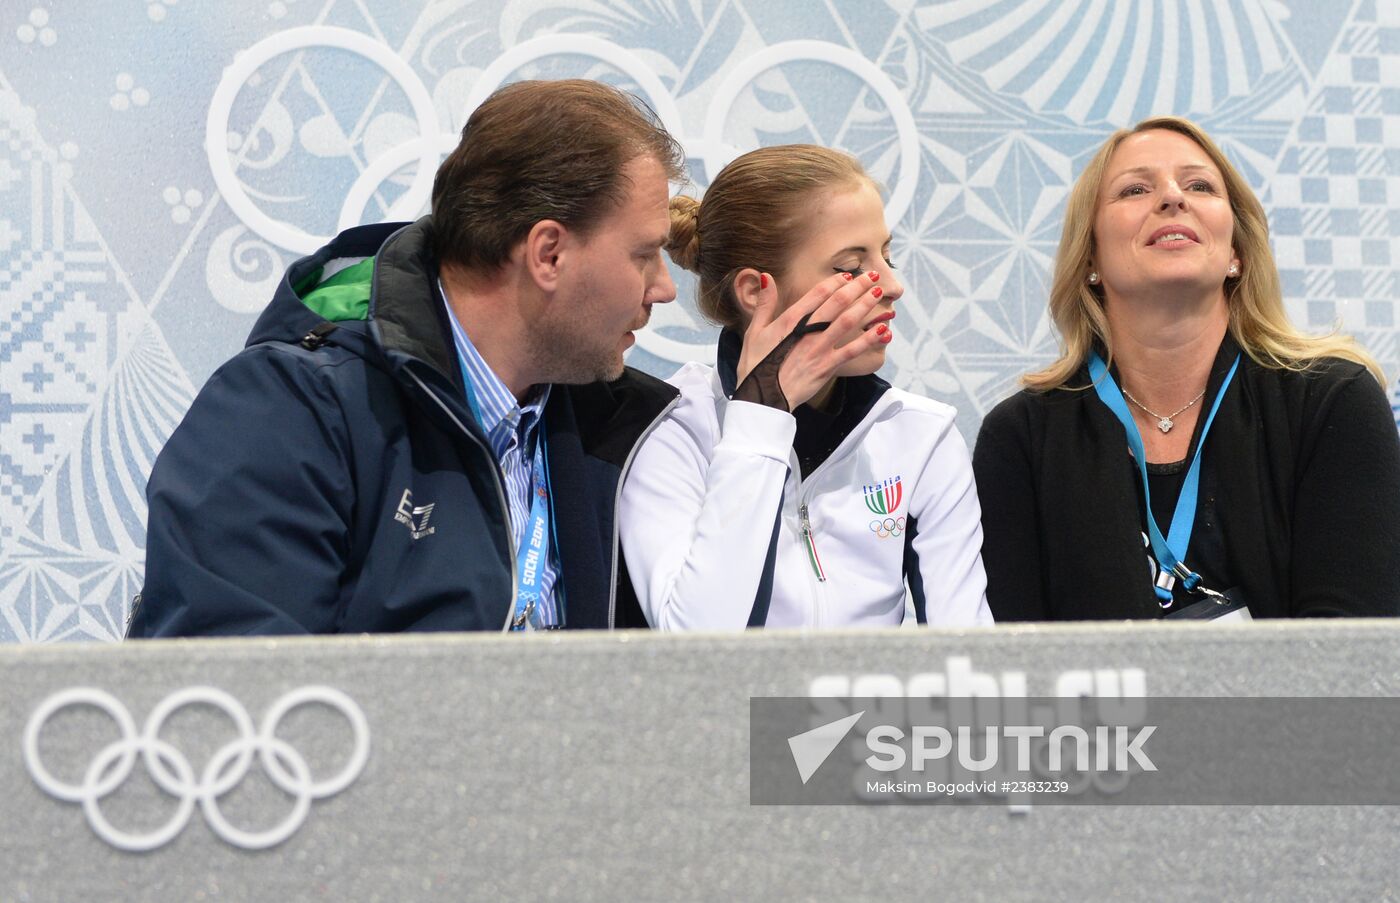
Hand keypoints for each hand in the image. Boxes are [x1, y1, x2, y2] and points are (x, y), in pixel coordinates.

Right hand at [735, 270, 888, 409]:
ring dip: (865, 305)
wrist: (763, 397)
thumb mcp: (755, 331)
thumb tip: (766, 277)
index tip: (848, 276)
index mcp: (789, 321)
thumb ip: (764, 304)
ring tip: (878, 293)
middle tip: (871, 275)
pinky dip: (868, 340)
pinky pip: (852, 350)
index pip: (817, 294)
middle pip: (837, 303)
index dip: (835, 282)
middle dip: (856, 287)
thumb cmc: (756, 365)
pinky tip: (883, 330)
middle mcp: (807, 332)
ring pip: (847, 321)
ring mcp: (819, 349)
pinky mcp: (827, 367)